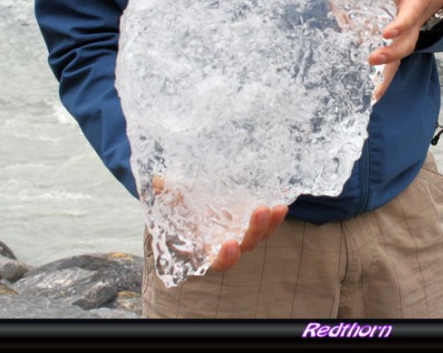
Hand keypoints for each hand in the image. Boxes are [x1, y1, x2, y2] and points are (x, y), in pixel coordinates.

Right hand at [151, 175, 287, 271]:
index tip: (230, 244)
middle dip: (255, 231)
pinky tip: (284, 197)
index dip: (226, 257)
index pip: (219, 261)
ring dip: (271, 223)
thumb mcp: (171, 197)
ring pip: (262, 234)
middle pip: (247, 245)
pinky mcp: (256, 217)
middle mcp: (228, 242)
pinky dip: (277, 212)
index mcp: (207, 246)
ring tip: (277, 207)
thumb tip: (158, 181)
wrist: (193, 195)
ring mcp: (244, 230)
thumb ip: (165, 192)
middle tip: (259, 211)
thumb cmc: (179, 202)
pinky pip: (270, 219)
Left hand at [349, 0, 442, 100]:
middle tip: (372, 59)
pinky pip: (392, 63)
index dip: (400, 25)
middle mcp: (414, 24)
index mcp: (417, 1)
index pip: (410, 15)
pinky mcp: (399, 44)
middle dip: (391, 54)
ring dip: (385, 77)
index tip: (387, 33)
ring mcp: (407, 36)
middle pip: (406, 44)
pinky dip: (382, 80)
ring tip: (371, 95)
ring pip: (399, 59)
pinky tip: (370, 96)